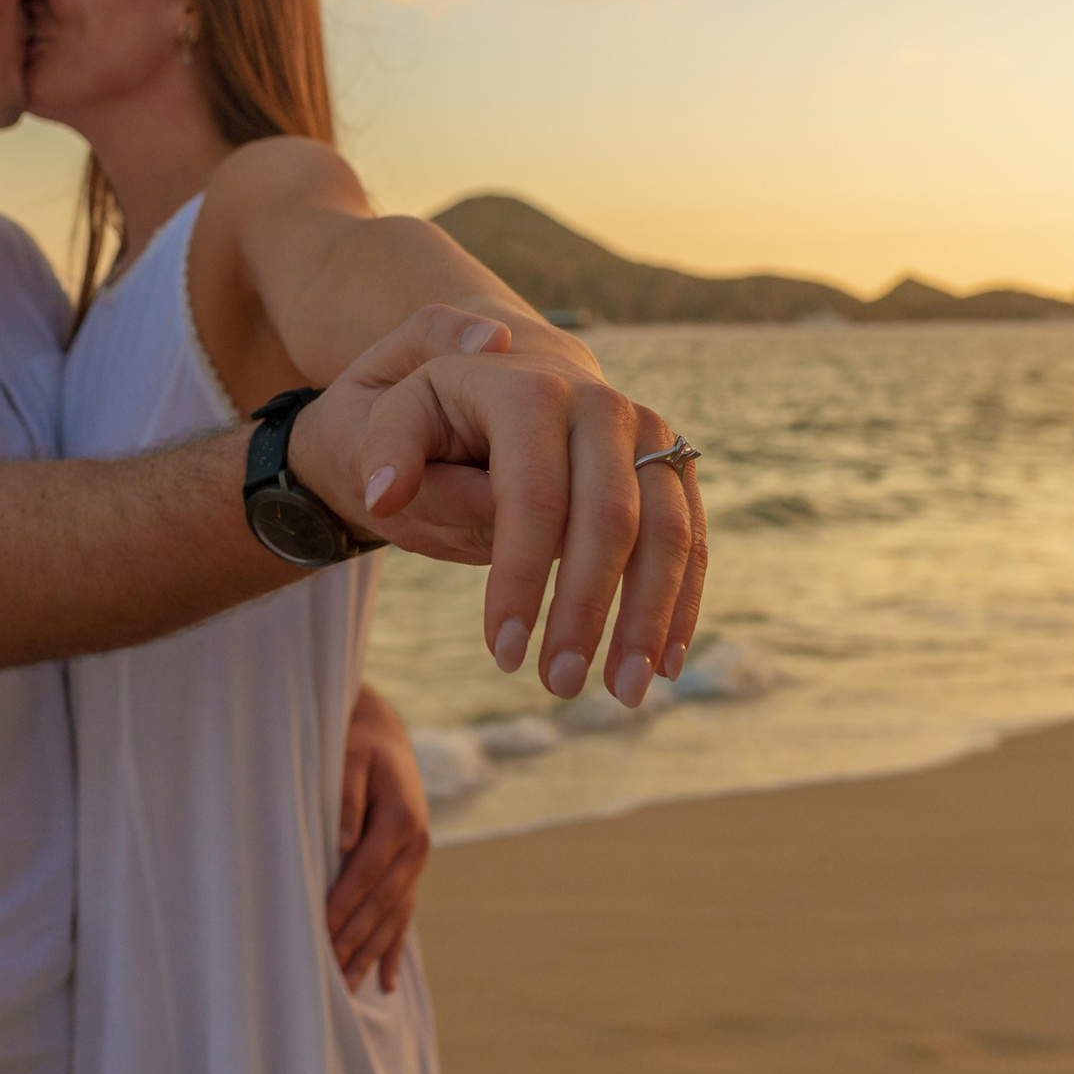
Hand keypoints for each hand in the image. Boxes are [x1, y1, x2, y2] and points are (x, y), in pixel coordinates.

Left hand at [294, 308, 710, 704]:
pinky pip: (689, 537)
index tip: (501, 654)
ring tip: (624, 693)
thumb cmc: (427, 415)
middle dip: (587, 610)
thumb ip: (387, 453)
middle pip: (610, 518)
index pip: (534, 496)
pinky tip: (664, 664)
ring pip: (667, 532)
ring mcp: (645, 432)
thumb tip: (386, 494)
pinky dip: (681, 601)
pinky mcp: (668, 464)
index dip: (521, 579)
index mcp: (527, 388)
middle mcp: (599, 403)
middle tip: (558, 686)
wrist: (492, 380)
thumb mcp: (384, 419)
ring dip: (650, 619)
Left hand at [327, 685, 431, 993]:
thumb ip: (347, 798)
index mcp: (402, 820)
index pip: (366, 873)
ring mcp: (417, 861)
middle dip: (354, 941)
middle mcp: (416, 846)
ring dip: (370, 954)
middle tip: (327, 976)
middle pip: (382, 904)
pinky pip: (404, 916)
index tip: (319, 933)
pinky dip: (393, 949)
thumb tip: (343, 842)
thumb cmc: (358, 744)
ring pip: (393, 917)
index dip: (343, 905)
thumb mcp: (349, 758)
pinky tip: (386, 983)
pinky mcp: (410, 870)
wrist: (385, 735)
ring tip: (347, 990)